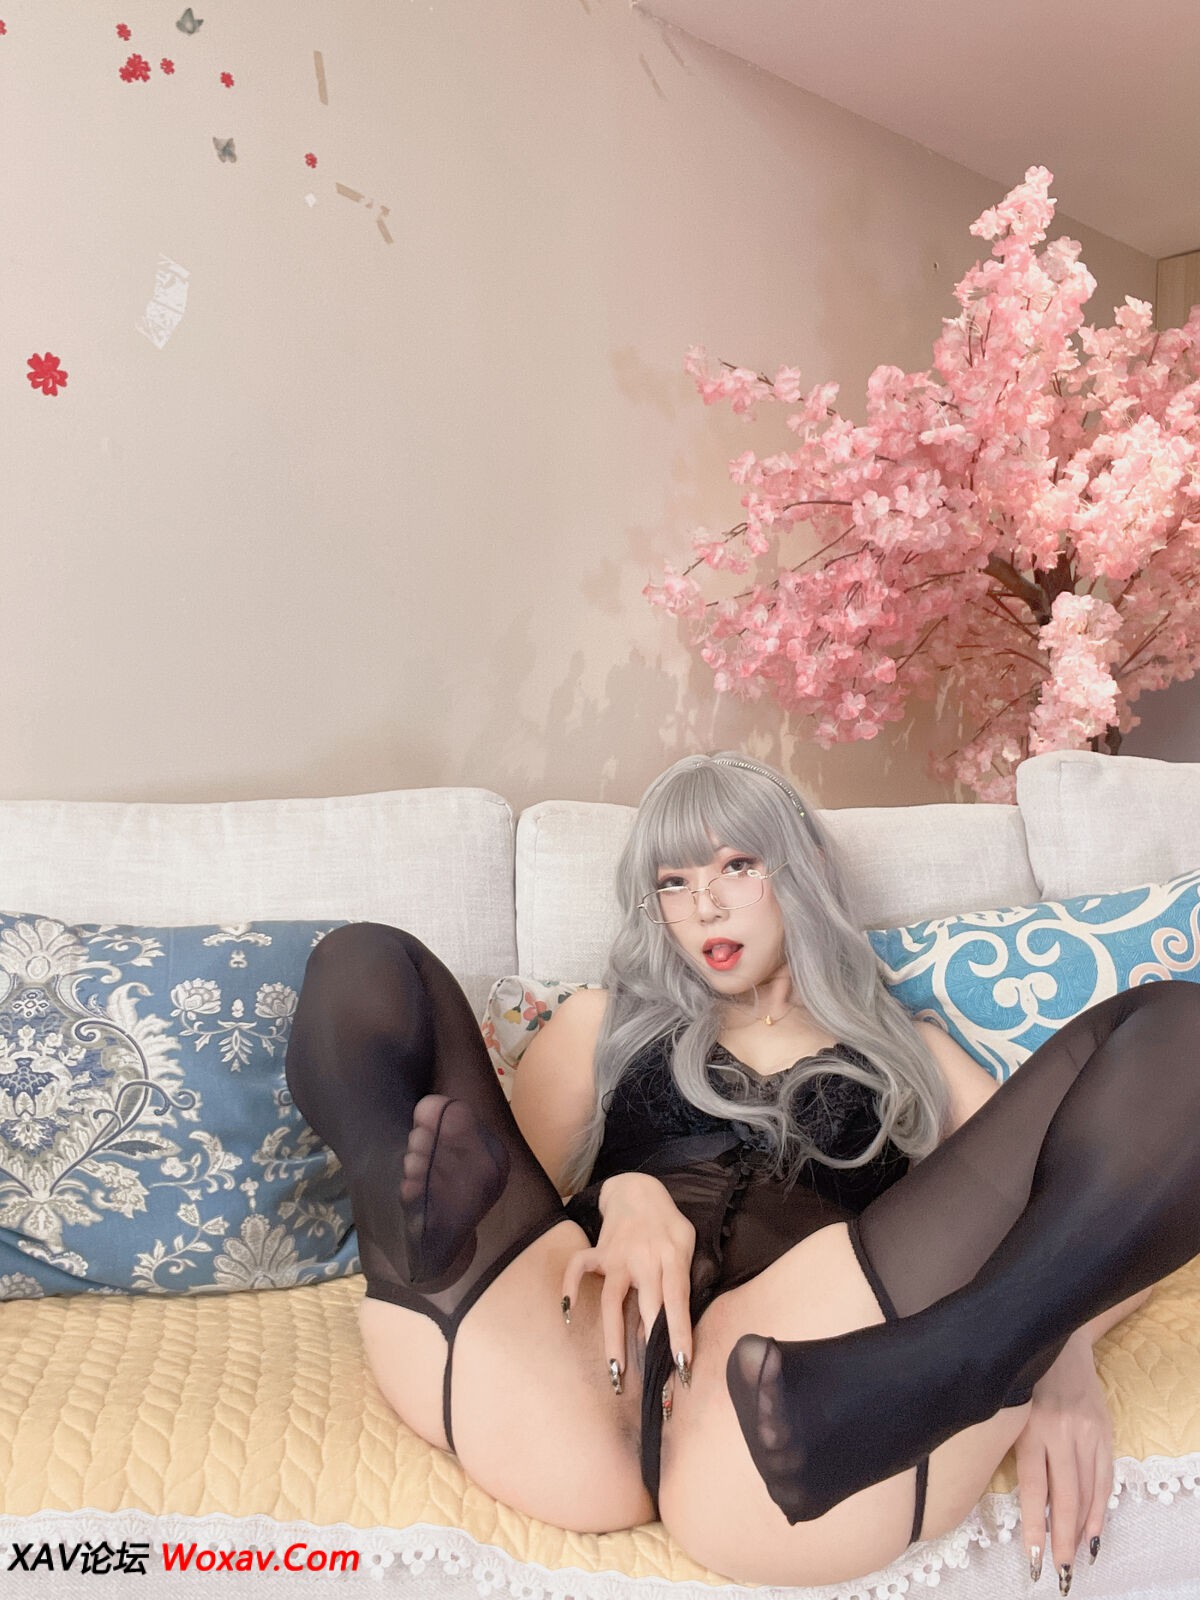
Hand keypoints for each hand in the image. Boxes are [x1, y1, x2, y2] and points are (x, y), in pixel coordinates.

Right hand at [560, 1172, 695, 1397]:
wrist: (638, 1189)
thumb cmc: (667, 1225)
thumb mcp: (686, 1243)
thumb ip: (680, 1280)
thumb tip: (666, 1327)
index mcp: (671, 1258)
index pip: (678, 1301)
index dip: (680, 1333)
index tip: (683, 1365)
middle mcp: (644, 1259)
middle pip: (648, 1308)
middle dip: (651, 1347)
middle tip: (654, 1386)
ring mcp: (617, 1256)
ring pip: (612, 1300)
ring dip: (613, 1337)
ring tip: (614, 1372)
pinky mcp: (598, 1252)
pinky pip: (578, 1268)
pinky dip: (569, 1287)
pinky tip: (566, 1312)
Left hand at [1015, 1334, 1112, 1587]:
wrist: (1059, 1340)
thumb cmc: (1020, 1377)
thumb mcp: (1006, 1407)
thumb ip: (1010, 1444)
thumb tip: (1005, 1491)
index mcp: (1030, 1426)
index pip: (1033, 1487)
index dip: (1034, 1523)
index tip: (1033, 1554)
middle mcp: (1061, 1430)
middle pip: (1064, 1495)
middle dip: (1062, 1536)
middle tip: (1058, 1567)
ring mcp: (1086, 1431)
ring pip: (1087, 1489)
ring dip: (1082, 1527)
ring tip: (1075, 1556)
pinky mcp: (1104, 1429)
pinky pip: (1105, 1475)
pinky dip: (1100, 1505)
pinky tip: (1094, 1528)